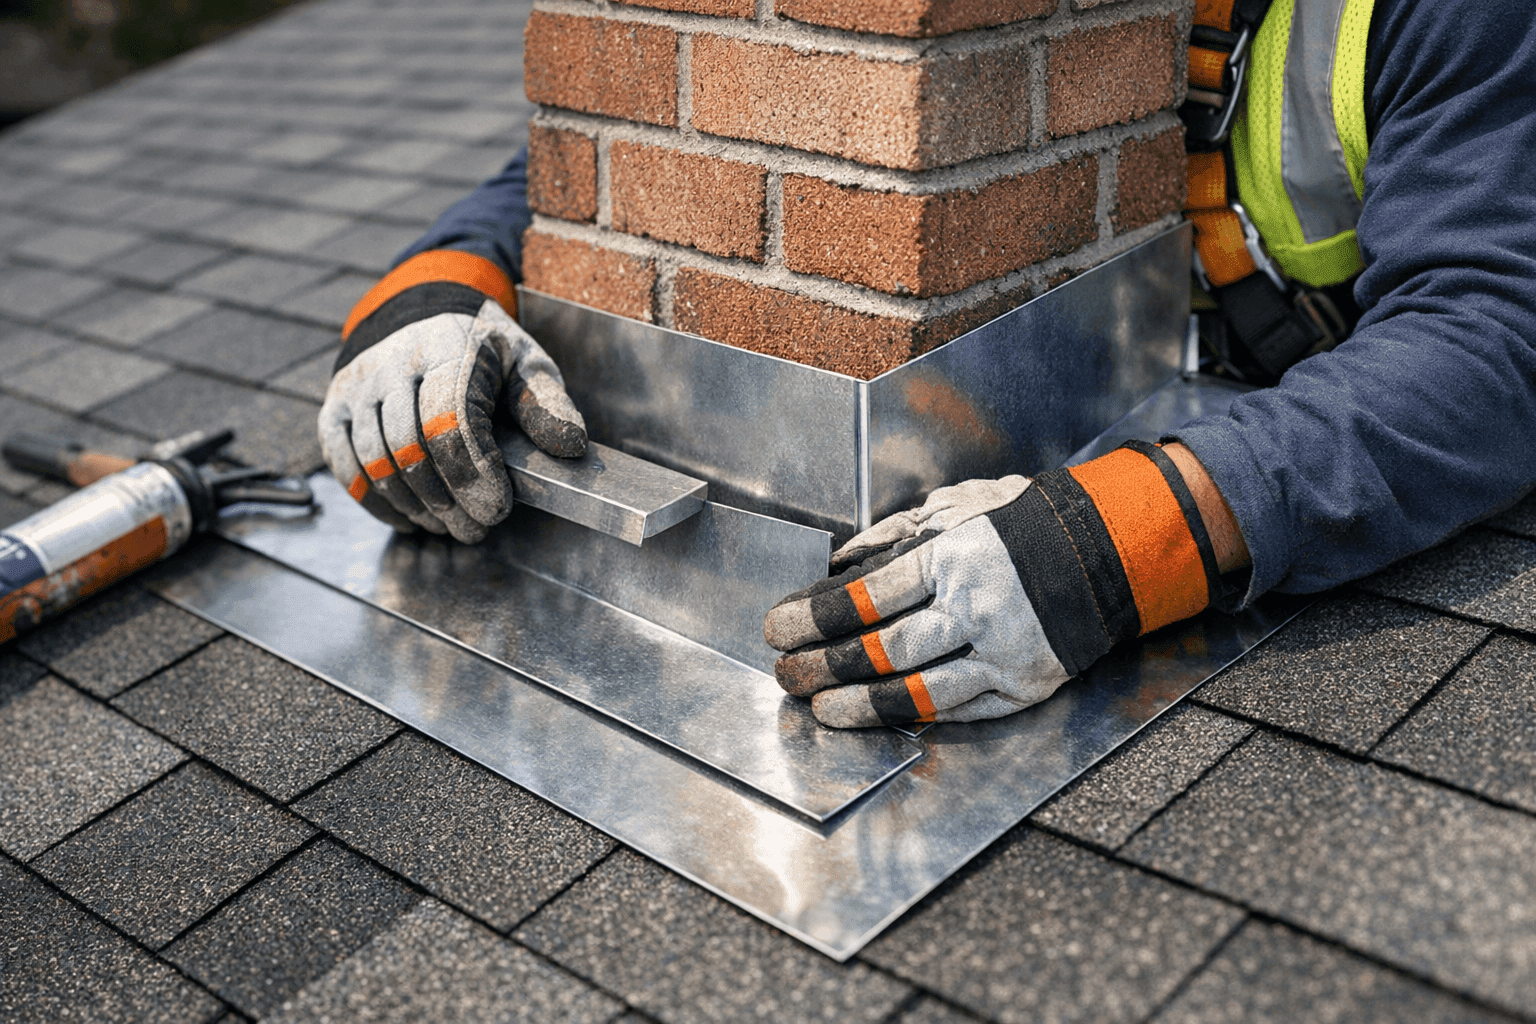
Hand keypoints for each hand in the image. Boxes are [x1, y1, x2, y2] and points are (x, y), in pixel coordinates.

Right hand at [319, 296, 585, 542]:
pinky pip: (343, 461)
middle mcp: (393, 364)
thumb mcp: (526, 362)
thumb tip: (571, 447)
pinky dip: (374, 500)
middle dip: (447, 501)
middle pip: (411, 449)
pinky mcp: (333, 405)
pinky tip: (408, 518)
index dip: (474, 473)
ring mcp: (357, 386)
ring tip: (448, 526)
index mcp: (449, 348)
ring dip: (414, 506)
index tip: (497, 509)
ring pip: (375, 461)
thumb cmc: (482, 345)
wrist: (420, 306)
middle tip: (476, 529)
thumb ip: (547, 404)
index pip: (452, 420)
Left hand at [763, 443, 1224, 727]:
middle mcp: (977, 607)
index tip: (779, 627)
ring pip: (917, 690)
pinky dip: (911, 715)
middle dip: (825, 664)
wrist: (1101, 554)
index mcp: (955, 557)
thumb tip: (840, 563)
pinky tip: (875, 716)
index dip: (816, 616)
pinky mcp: (1020, 686)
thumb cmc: (1019, 528)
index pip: (869, 595)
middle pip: (884, 648)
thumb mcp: (958, 511)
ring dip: (859, 703)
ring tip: (819, 706)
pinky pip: (956, 709)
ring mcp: (1001, 652)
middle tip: (786, 672)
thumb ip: (897, 539)